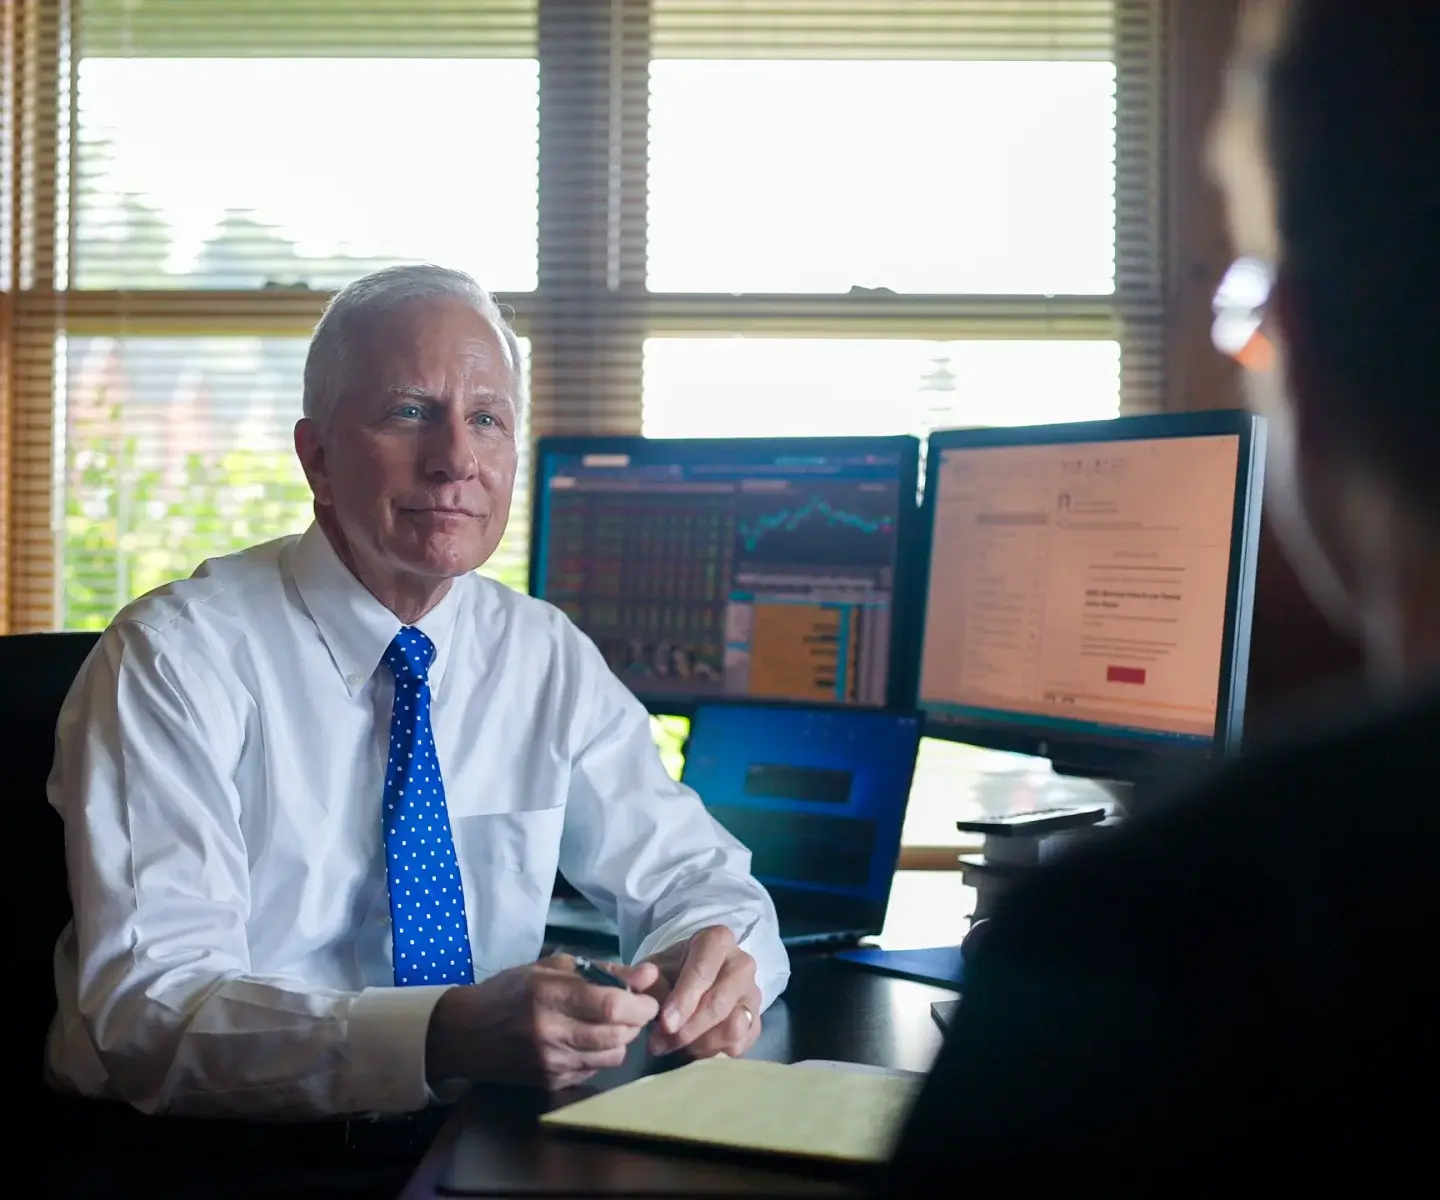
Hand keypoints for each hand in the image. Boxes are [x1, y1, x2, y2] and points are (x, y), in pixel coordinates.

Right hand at [425, 954, 659, 1090]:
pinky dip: (602, 1056)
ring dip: (622, 1040)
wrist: (465, 1032)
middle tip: (634, 1010)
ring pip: (612, 1057)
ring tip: (611, 1024)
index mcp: (549, 996)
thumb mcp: (552, 968)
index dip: (640, 1005)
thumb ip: (604, 970)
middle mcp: (551, 1033)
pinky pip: (595, 1071)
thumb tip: (648, 975)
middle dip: (637, 1022)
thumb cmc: (509, 991)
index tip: (648, 999)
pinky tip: (589, 1040)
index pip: (610, 1006)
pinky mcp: (550, 1083)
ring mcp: (551, 1062)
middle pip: (617, 1034)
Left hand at [641, 926, 761, 1059]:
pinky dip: (715, 1053)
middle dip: (688, 1028)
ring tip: (677, 1044)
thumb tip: (644, 978)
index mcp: (717, 940)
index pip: (703, 970)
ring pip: (734, 1027)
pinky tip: (694, 1049)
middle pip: (719, 1003)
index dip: (684, 1000)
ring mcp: (753, 994)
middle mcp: (742, 963)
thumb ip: (643, 977)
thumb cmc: (670, 974)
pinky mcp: (756, 1023)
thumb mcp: (652, 970)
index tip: (665, 1023)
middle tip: (661, 1043)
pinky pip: (740, 1046)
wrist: (689, 986)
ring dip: (701, 1043)